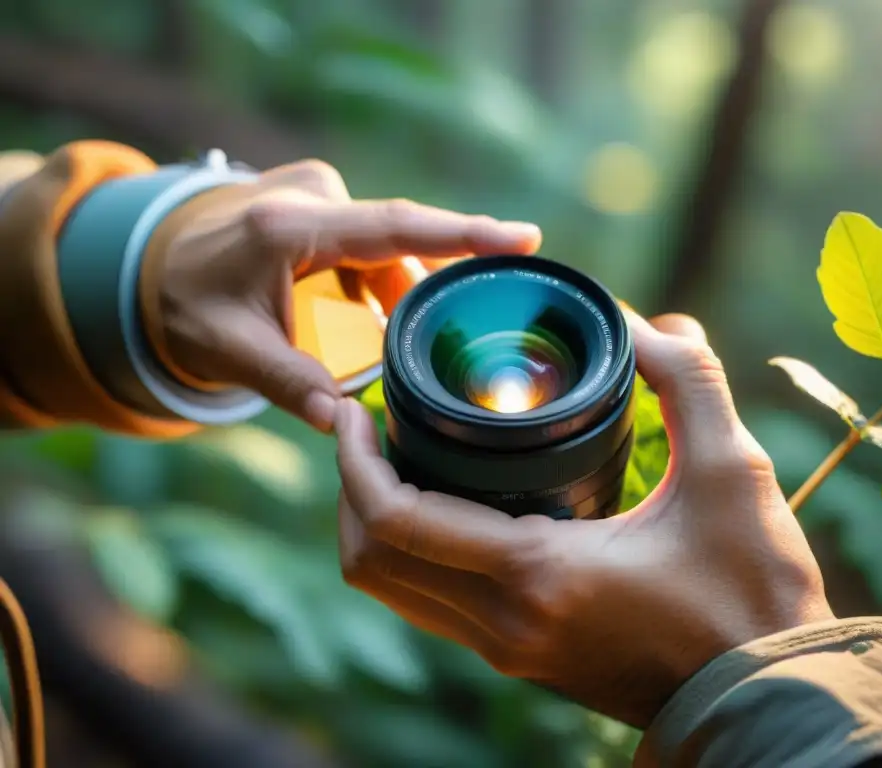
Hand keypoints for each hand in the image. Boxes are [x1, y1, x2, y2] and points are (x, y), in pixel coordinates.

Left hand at [153, 160, 541, 428]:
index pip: (393, 228)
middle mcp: (311, 197)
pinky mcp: (323, 201)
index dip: (462, 234)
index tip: (524, 237)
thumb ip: (285, 383)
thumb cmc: (186, 306)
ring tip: (384, 338)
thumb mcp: (226, 351)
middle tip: (450, 335)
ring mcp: (318, 193)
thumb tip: (341, 424)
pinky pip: (373, 244)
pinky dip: (381, 281)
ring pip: (388, 248)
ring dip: (396, 293)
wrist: (152, 265)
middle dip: (426, 290)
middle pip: (399, 243)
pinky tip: (374, 315)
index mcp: (289, 227)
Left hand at [334, 311, 833, 727]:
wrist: (767, 698)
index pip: (394, 521)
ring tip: (392, 459)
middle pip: (370, 560)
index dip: (353, 461)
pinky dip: (411, 554)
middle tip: (366, 425)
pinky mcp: (522, 660)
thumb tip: (645, 320)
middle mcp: (504, 623)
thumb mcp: (735, 470)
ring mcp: (507, 651)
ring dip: (373, 523)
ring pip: (392, 590)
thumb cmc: (755, 590)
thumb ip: (689, 378)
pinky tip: (444, 506)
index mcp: (538, 574)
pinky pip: (429, 606)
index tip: (353, 407)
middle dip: (347, 487)